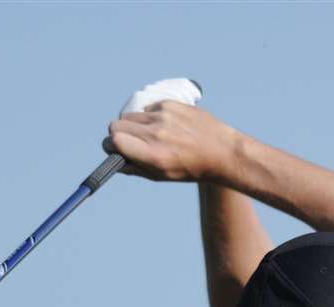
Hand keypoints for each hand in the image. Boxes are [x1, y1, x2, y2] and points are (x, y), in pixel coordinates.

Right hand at [103, 101, 238, 182]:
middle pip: (116, 125)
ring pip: (130, 116)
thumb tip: (116, 161)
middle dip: (119, 134)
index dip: (112, 146)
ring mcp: (163, 116)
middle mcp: (156, 133)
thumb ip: (135, 168)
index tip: (116, 149)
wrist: (221, 151)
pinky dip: (150, 117)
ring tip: (152, 136)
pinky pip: (147, 108)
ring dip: (134, 125)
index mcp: (153, 155)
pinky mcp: (170, 104)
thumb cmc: (191, 168)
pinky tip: (166, 126)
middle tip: (131, 142)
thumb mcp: (162, 175)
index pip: (114, 141)